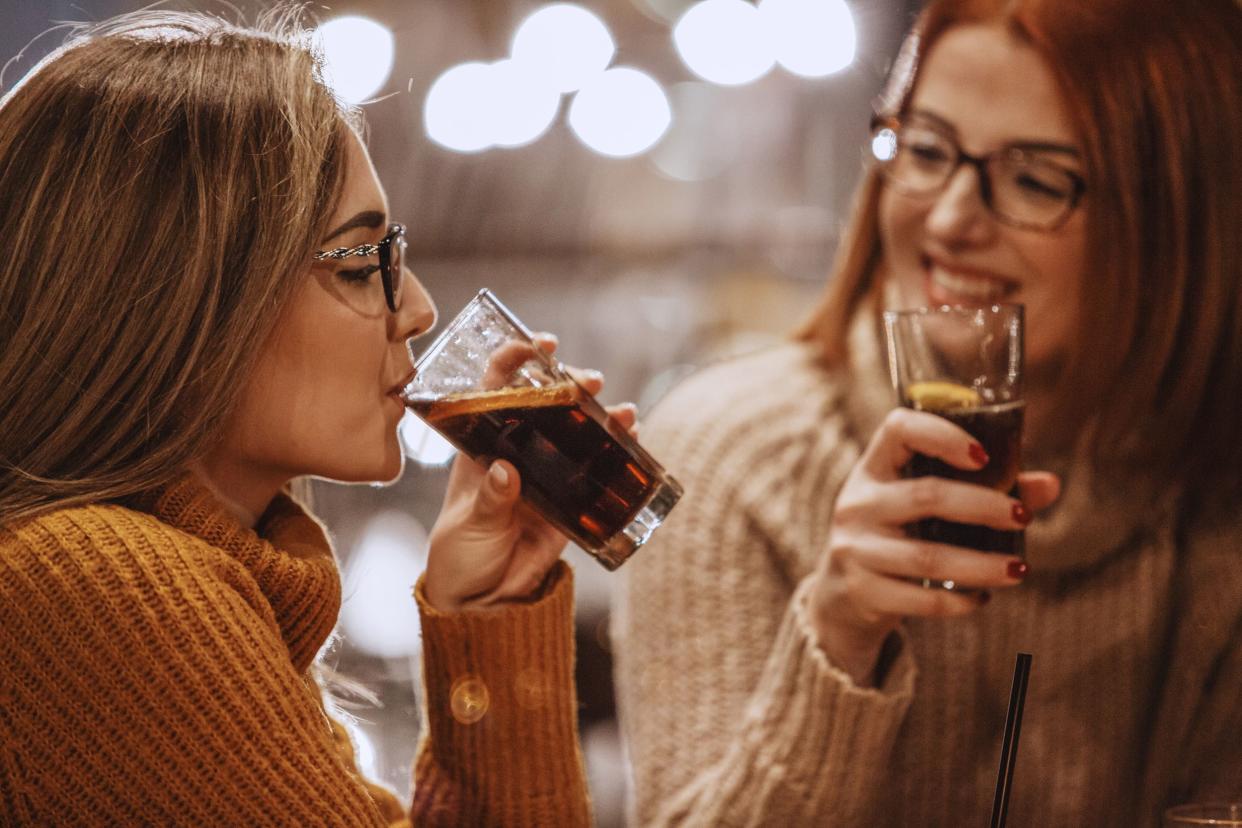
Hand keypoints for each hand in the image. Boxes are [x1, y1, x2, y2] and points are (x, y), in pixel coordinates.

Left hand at [422, 334, 637, 612]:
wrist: (482, 599)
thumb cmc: (460, 555)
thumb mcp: (469, 526)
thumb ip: (489, 500)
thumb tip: (505, 471)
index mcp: (481, 446)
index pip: (494, 387)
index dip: (514, 359)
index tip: (537, 345)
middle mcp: (517, 450)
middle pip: (545, 402)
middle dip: (570, 382)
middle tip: (589, 380)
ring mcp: (547, 472)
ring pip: (577, 431)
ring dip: (601, 415)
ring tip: (622, 411)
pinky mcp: (571, 500)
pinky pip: (597, 470)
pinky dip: (617, 452)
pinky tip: (632, 439)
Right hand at [807, 407, 1059, 685]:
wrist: (842, 597)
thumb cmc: (897, 536)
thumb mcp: (923, 507)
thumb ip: (984, 490)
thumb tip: (1050, 484)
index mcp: (873, 468)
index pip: (899, 429)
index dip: (943, 434)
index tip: (983, 456)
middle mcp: (858, 503)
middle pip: (927, 495)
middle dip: (984, 506)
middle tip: (1023, 516)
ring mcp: (854, 548)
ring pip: (928, 556)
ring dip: (982, 564)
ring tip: (1019, 569)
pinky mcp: (862, 591)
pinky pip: (921, 598)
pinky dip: (960, 601)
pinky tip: (982, 598)